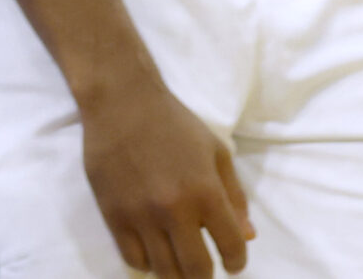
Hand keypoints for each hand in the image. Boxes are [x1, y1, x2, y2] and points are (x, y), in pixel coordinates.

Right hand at [78, 75, 250, 278]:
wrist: (121, 100)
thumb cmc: (173, 122)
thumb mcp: (215, 151)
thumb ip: (234, 196)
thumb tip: (248, 237)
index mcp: (206, 191)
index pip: (231, 247)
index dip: (237, 262)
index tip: (232, 262)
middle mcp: (175, 209)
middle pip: (196, 271)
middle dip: (205, 275)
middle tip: (203, 266)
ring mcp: (141, 215)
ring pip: (164, 271)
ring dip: (176, 271)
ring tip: (178, 258)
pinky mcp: (114, 216)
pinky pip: (133, 261)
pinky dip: (147, 263)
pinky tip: (153, 250)